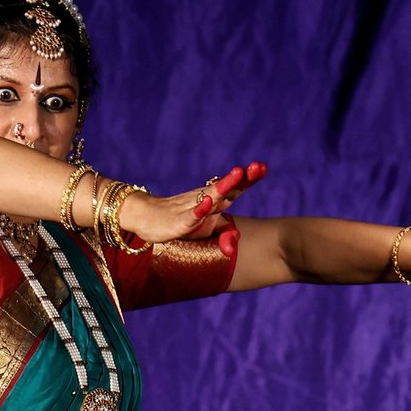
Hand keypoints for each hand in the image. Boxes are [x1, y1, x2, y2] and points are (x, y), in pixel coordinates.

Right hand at [121, 162, 267, 256]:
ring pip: (210, 195)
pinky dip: (200, 209)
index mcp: (217, 201)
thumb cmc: (182, 223)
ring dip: (224, 185)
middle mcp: (206, 200)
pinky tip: (209, 203)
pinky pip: (191, 215)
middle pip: (226, 187)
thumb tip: (235, 244)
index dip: (249, 178)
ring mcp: (192, 208)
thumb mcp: (207, 233)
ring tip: (237, 173)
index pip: (236, 188)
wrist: (147, 218)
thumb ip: (225, 237)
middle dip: (242, 178)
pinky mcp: (179, 221)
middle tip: (257, 166)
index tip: (263, 167)